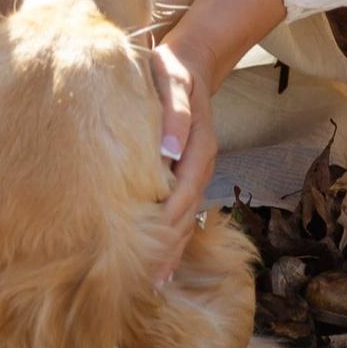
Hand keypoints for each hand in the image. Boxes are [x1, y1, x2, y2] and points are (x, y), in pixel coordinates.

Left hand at [150, 41, 218, 284]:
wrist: (190, 62)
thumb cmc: (173, 70)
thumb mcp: (173, 81)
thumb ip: (174, 115)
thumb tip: (166, 151)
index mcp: (199, 149)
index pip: (182, 196)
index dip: (166, 226)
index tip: (148, 254)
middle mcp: (200, 166)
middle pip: (187, 216)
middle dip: (169, 250)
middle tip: (146, 284)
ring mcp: (195, 172)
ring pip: (187, 219)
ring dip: (172, 250)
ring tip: (153, 283)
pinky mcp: (186, 173)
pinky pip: (183, 211)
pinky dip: (173, 237)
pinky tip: (161, 258)